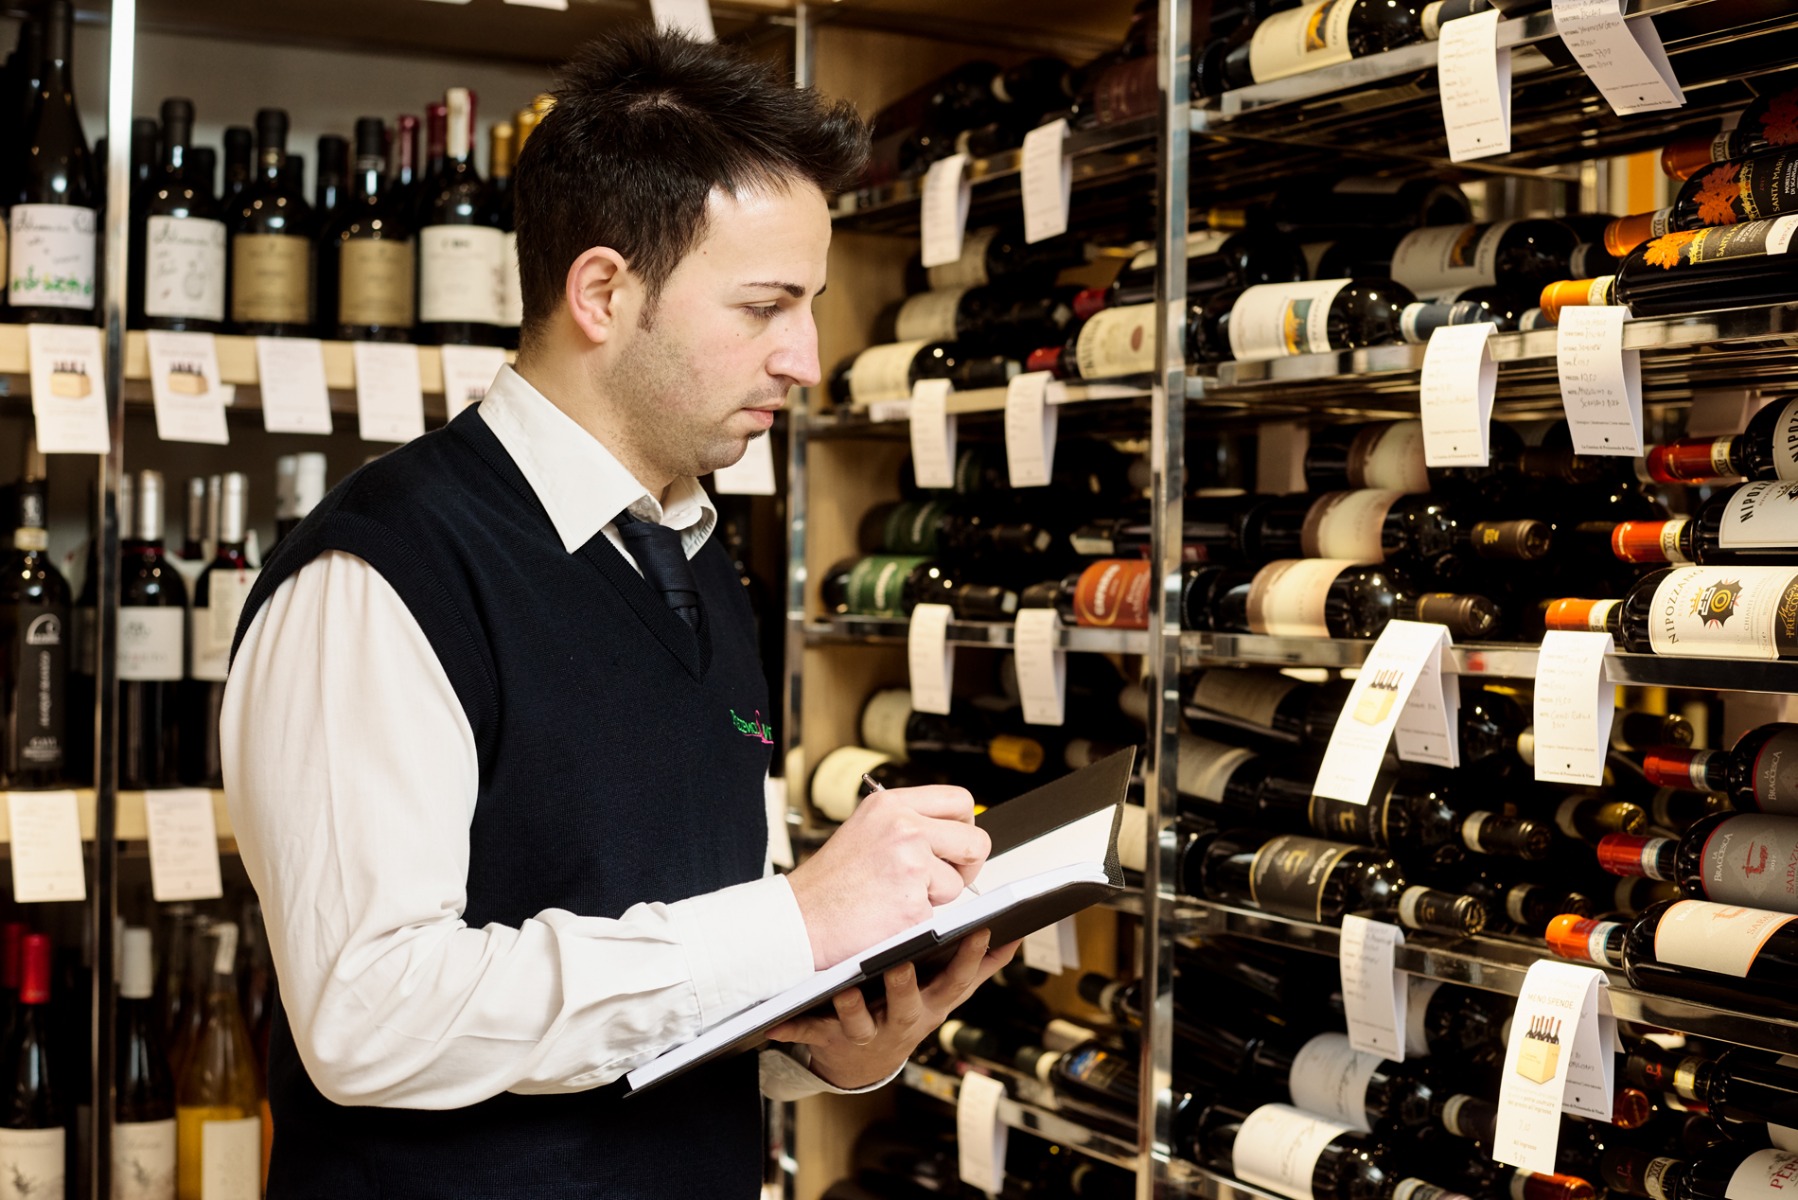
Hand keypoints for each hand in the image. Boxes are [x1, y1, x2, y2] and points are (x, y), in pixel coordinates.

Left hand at [767, 929, 1019, 1090]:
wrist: (867, 1061)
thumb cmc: (910, 1011)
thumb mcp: (946, 994)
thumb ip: (979, 967)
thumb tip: (1014, 939)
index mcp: (930, 1004)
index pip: (956, 981)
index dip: (970, 958)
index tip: (981, 929)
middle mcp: (902, 1019)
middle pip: (906, 1002)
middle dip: (904, 986)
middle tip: (900, 963)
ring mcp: (866, 1030)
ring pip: (858, 1020)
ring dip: (850, 1008)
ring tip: (842, 991)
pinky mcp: (831, 1036)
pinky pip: (810, 1032)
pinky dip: (794, 1028)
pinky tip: (777, 1022)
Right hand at [786, 784, 989, 970]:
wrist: (798, 920)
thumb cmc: (828, 883)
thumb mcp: (865, 830)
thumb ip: (907, 824)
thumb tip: (954, 834)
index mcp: (890, 804)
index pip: (960, 801)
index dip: (965, 826)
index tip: (954, 844)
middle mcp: (903, 827)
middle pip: (975, 840)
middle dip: (966, 865)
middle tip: (943, 879)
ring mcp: (910, 864)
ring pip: (959, 882)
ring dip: (937, 897)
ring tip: (897, 898)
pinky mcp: (913, 903)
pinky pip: (940, 914)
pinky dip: (919, 921)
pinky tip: (889, 916)